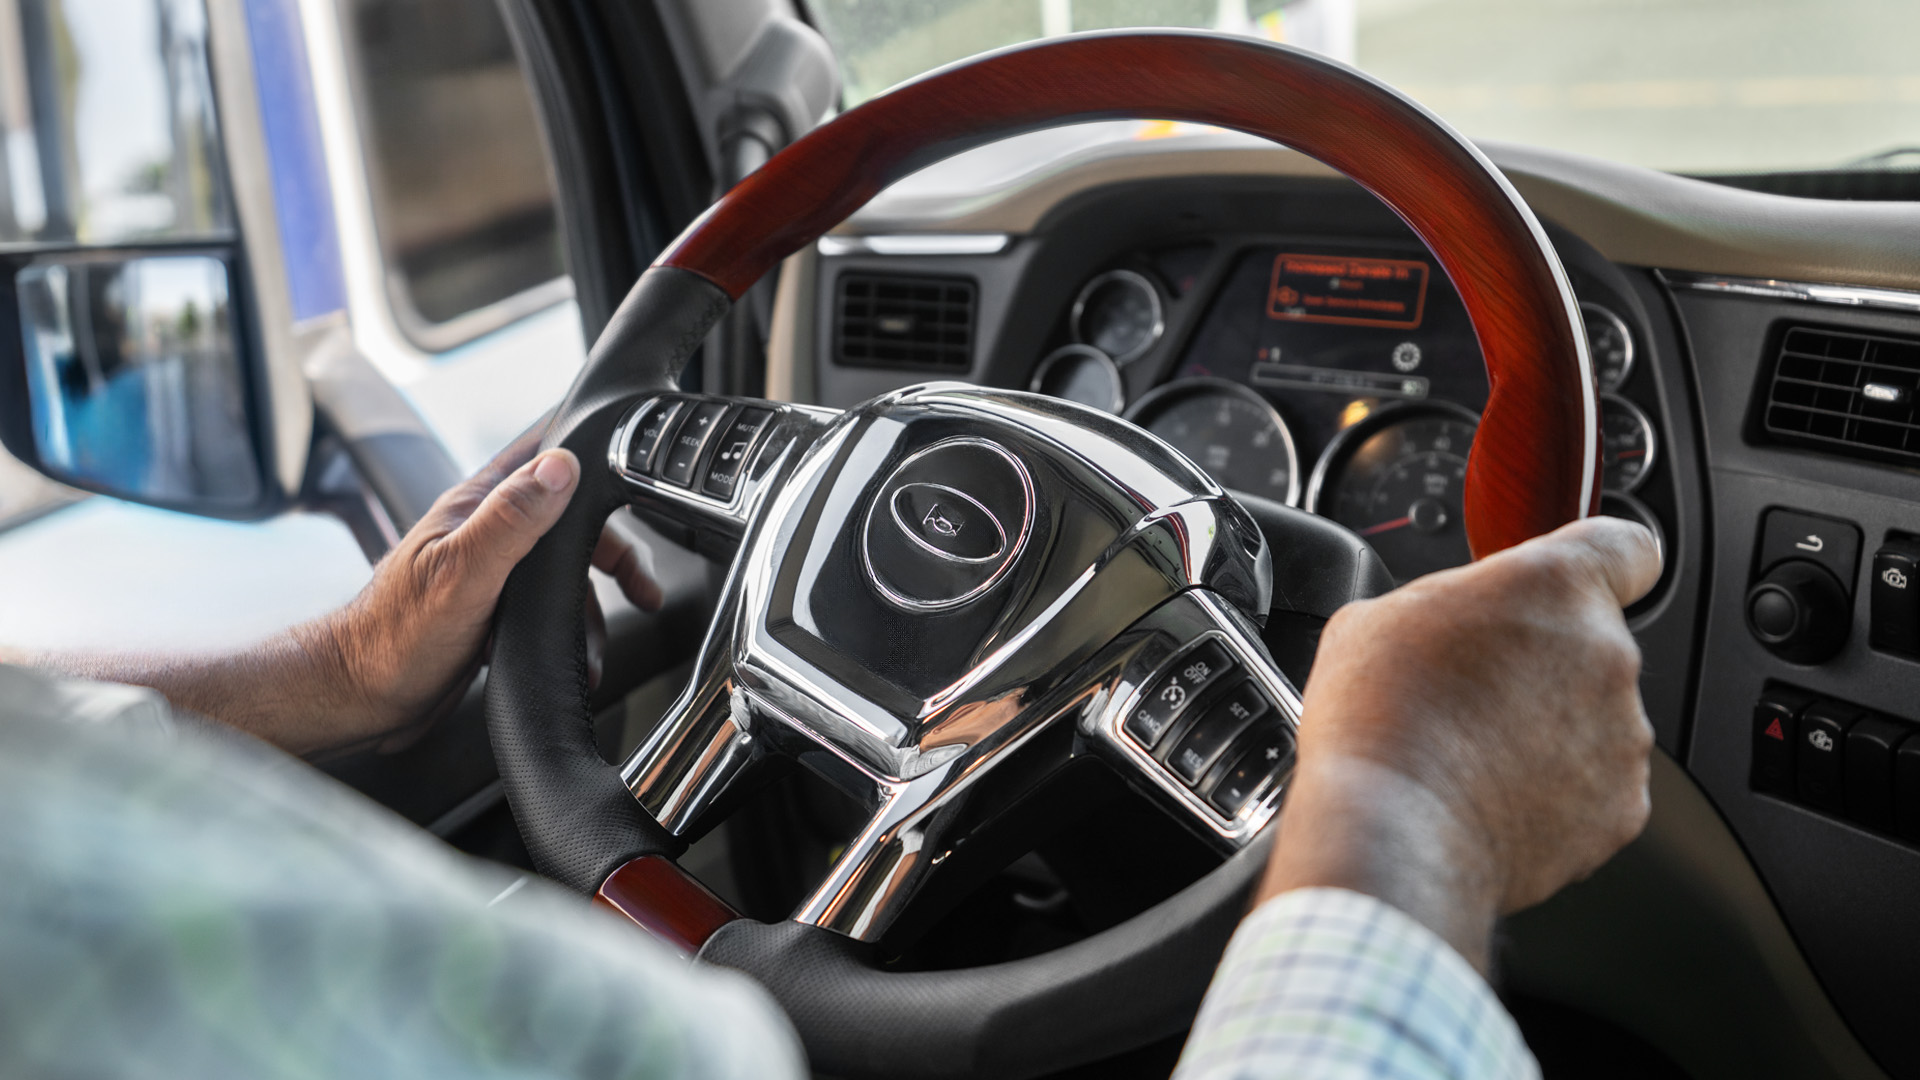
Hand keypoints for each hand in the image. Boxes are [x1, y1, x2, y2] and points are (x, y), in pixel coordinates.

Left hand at [297, 428, 662, 755]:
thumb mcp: (463, 573)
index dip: (591, 453)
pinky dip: (569, 631)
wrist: (359, 698)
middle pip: (570, 521)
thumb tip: (562, 466)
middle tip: (641, 588)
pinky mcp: (491, 609)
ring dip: (591, 609)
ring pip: (563, 572)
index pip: (543, 453)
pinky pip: (547, 608)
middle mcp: (486, 531)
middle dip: (614, 554)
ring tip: (598, 648)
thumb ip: (513, 518)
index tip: (634, 471)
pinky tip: (572, 658)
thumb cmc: (393, 639)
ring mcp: (489, 570)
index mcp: (478, 506)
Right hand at [1256, 516, 1661, 970]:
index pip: (1628, 546)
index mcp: (1554, 585)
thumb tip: (1450, 626)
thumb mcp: (1379, 616)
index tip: (1578, 585)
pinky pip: (1595, 788)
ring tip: (1472, 754)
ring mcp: (1623, 735)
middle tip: (1471, 692)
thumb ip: (1446, 604)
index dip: (1602, 565)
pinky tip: (1491, 797)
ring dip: (1547, 730)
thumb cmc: (1379, 719)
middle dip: (1541, 665)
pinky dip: (1554, 794)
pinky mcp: (1622, 806)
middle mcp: (1607, 653)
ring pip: (1593, 719)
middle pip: (1592, 644)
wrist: (1390, 829)